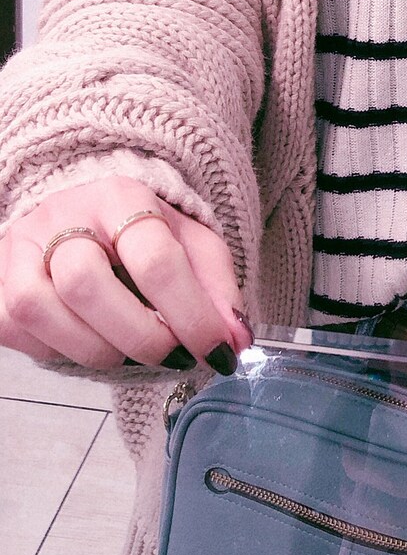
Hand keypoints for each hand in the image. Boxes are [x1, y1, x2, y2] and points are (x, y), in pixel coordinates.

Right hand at [0, 178, 252, 372]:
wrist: (85, 207)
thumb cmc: (142, 231)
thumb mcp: (192, 243)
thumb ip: (218, 287)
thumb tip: (236, 339)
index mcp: (123, 197)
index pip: (155, 258)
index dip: (191, 315)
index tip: (217, 351)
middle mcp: (65, 215)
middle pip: (87, 283)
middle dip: (140, 336)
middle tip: (173, 356)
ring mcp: (24, 246)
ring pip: (40, 308)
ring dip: (96, 349)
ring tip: (131, 352)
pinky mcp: (0, 278)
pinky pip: (12, 327)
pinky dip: (55, 350)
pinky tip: (86, 343)